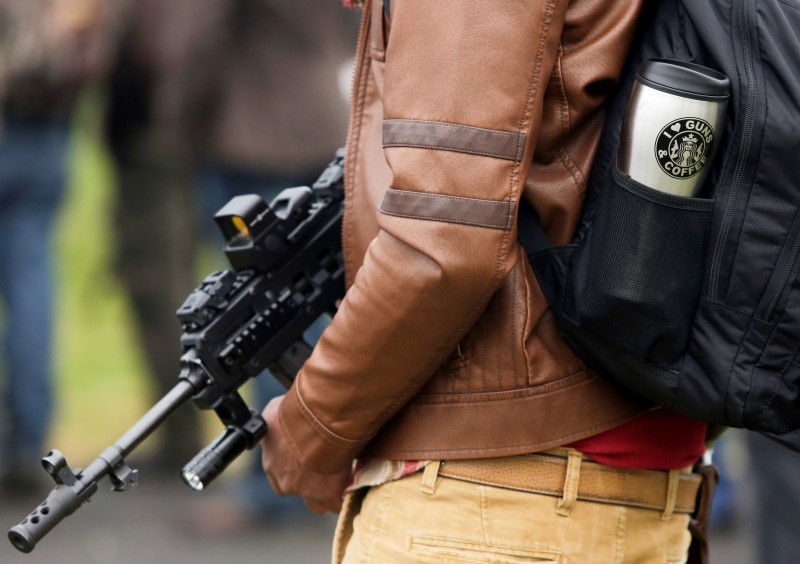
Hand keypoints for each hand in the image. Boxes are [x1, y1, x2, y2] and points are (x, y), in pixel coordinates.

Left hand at [259, 395, 350, 513]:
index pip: (279, 476)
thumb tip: (267, 424)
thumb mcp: (273, 413)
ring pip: (317, 504)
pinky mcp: (329, 493)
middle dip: (308, 485)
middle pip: (296, 491)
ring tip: (340, 481)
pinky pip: (338, 503)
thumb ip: (270, 424)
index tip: (305, 462)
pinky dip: (345, 496)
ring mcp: (307, 490)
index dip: (293, 470)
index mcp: (271, 463)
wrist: (319, 417)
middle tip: (323, 470)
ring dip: (326, 496)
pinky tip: (352, 485)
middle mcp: (285, 481)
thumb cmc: (297, 411)